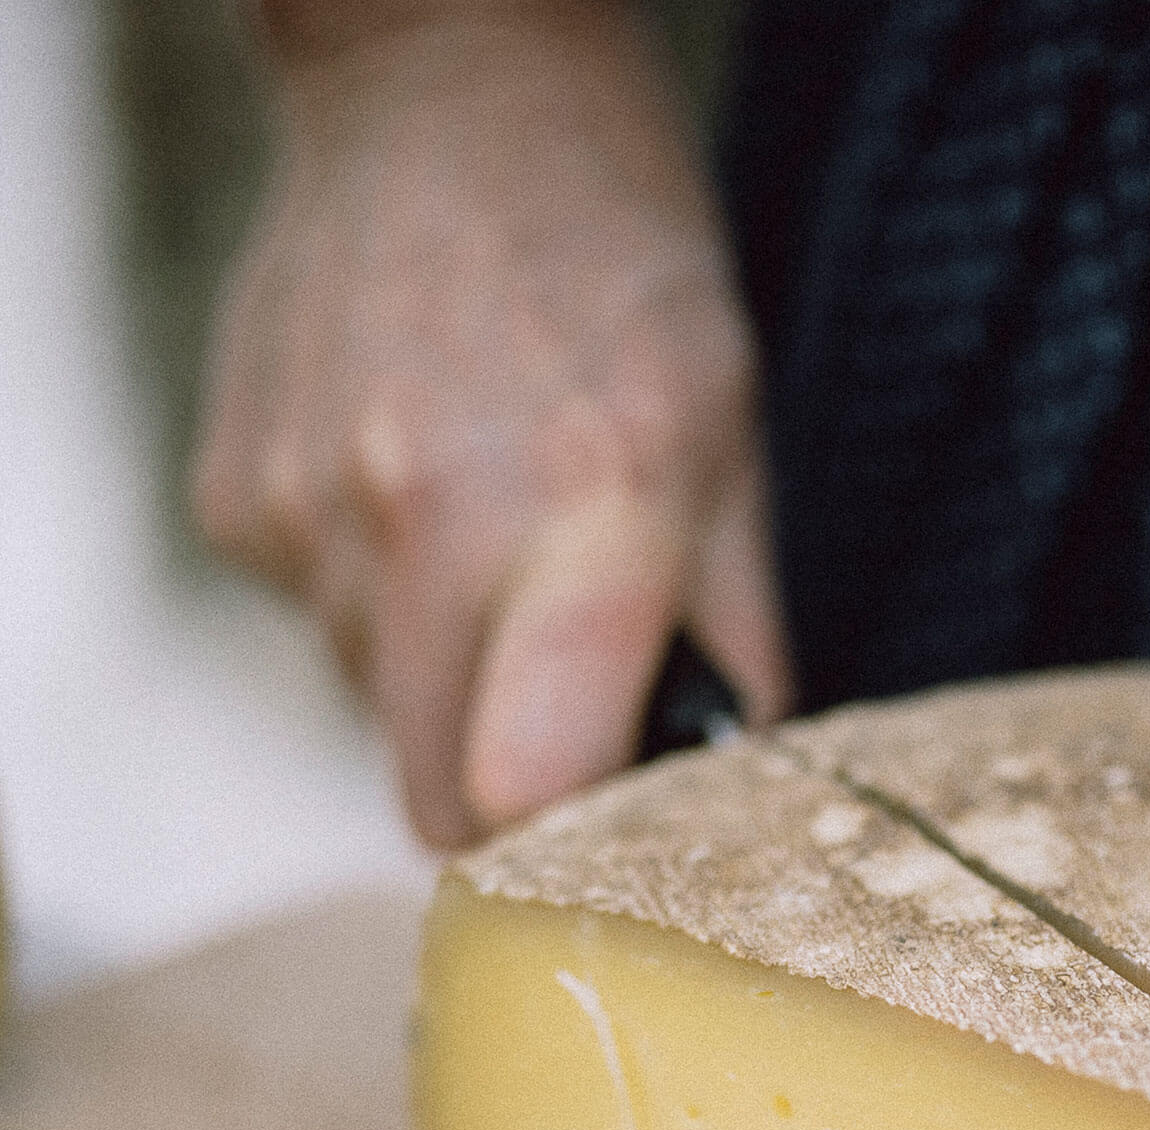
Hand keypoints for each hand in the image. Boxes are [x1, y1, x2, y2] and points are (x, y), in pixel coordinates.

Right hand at [195, 10, 789, 844]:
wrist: (443, 79)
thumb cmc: (616, 256)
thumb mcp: (729, 425)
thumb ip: (735, 629)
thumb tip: (730, 776)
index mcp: (589, 501)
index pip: (531, 787)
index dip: (567, 846)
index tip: (602, 825)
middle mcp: (426, 513)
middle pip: (433, 797)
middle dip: (500, 785)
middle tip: (555, 702)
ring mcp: (306, 505)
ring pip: (370, 711)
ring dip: (436, 672)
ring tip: (486, 535)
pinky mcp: (230, 496)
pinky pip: (309, 625)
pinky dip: (366, 596)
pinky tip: (407, 485)